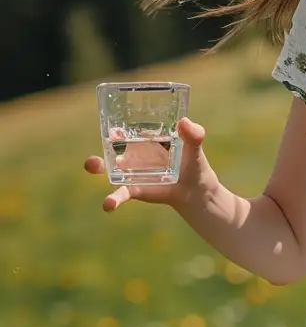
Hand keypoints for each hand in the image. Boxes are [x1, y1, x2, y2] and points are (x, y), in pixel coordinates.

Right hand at [84, 114, 212, 215]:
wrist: (194, 189)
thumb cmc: (192, 163)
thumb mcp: (194, 147)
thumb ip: (193, 134)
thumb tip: (184, 121)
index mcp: (147, 139)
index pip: (130, 128)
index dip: (119, 125)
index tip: (112, 127)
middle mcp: (135, 153)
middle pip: (111, 148)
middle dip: (100, 140)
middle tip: (90, 144)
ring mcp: (132, 172)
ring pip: (109, 169)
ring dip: (97, 167)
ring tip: (90, 164)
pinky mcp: (134, 189)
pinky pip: (120, 194)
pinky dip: (113, 199)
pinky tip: (108, 204)